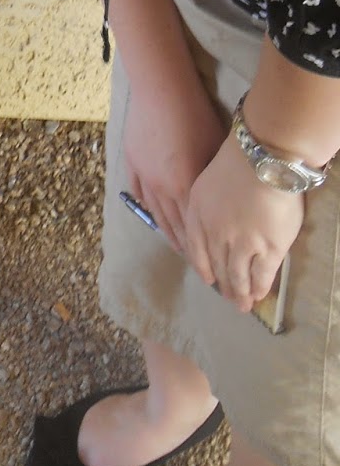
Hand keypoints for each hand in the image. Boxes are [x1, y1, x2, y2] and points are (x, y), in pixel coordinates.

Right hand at [122, 77, 225, 257]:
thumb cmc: (196, 115)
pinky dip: (150, 209)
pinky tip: (156, 216)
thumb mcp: (215, 150)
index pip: (198, 229)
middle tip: (202, 269)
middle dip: (190, 250)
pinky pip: (140, 194)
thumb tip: (224, 204)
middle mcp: (163, 189)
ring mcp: (144, 177)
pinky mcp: (132, 163)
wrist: (161, 89)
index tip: (218, 266)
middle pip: (176, 227)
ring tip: (181, 250)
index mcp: (186, 187)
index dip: (207, 249)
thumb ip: (215, 182)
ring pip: (157, 214)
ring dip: (170, 234)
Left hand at [184, 134, 304, 309]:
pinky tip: (260, 294)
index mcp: (197, 215)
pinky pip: (262, 274)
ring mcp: (242, 244)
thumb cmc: (233, 162)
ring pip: (239, 275)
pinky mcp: (268, 249)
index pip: (196, 249)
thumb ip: (202, 206)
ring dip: (241, 292)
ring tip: (244, 304)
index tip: (208, 280)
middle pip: (218, 266)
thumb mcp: (204, 182)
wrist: (261, 160)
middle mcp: (215, 234)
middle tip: (229, 299)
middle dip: (223, 285)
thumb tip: (208, 222)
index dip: (203, 267)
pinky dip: (260, 287)